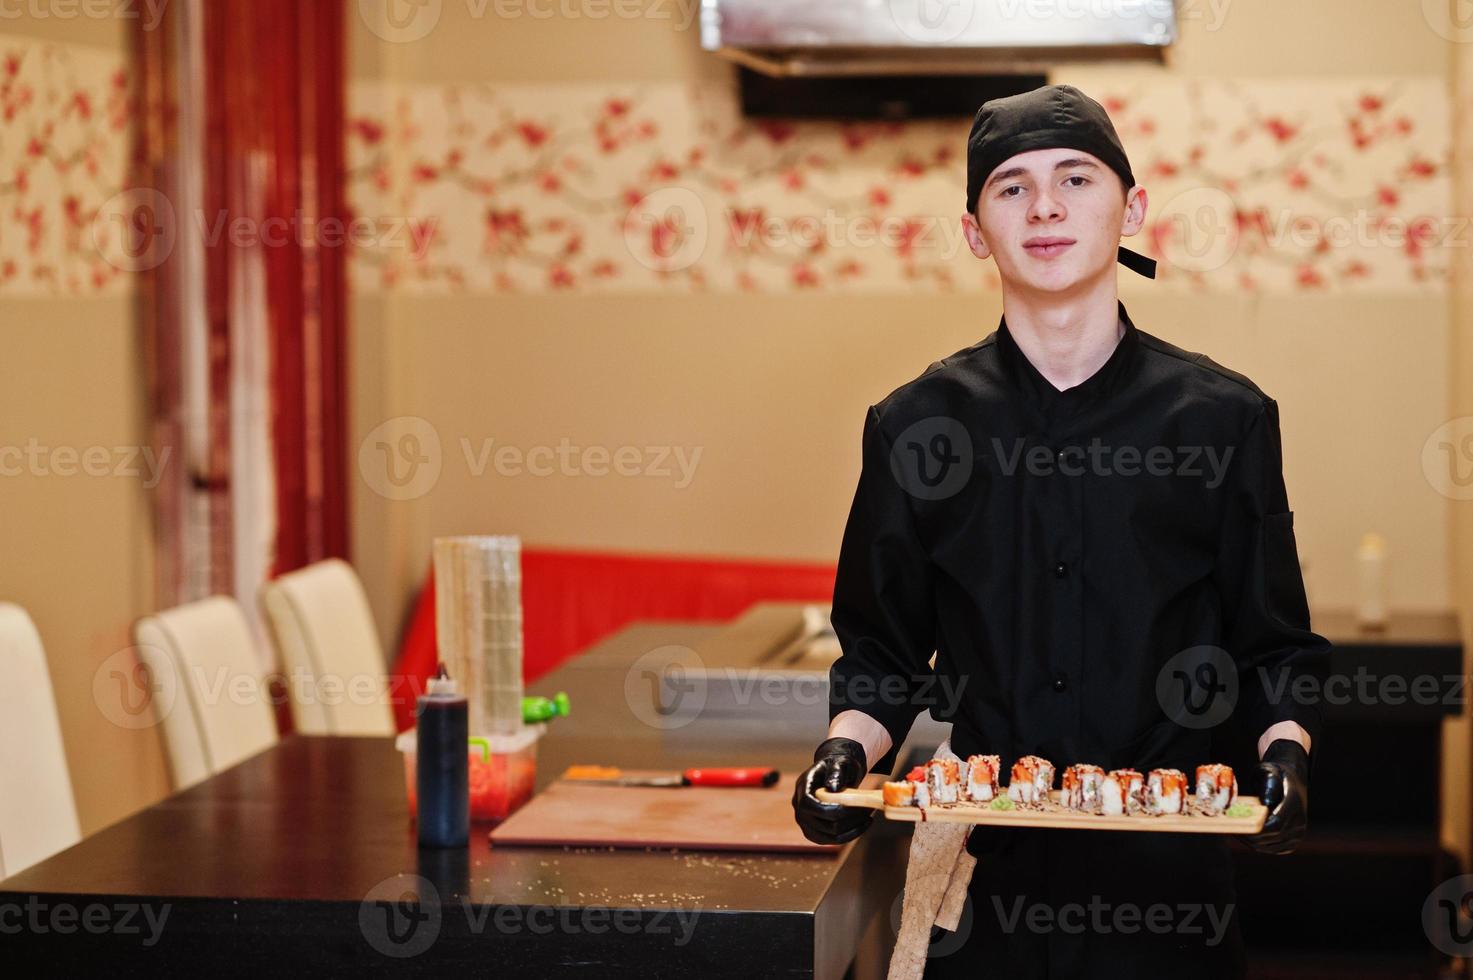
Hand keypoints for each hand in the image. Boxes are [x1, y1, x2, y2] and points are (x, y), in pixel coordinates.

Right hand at [792, 736, 874, 844]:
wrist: (837, 774)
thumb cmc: (838, 766)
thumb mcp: (839, 763)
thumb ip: (836, 773)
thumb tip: (833, 788)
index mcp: (802, 788)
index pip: (808, 805)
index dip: (829, 809)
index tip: (853, 804)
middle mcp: (799, 808)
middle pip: (820, 824)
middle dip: (848, 818)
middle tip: (869, 808)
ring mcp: (806, 823)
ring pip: (829, 836)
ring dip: (852, 828)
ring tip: (868, 816)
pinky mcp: (816, 833)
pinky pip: (833, 840)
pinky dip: (851, 834)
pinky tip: (864, 824)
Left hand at [1242, 738, 1308, 854]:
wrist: (1292, 780)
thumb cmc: (1276, 774)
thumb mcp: (1269, 771)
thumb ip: (1268, 785)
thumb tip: (1266, 805)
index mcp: (1294, 805)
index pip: (1275, 824)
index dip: (1256, 828)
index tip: (1238, 824)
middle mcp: (1300, 821)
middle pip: (1272, 837)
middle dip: (1250, 835)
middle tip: (1230, 828)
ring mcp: (1298, 833)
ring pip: (1271, 846)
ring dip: (1252, 842)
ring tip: (1236, 831)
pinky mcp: (1293, 841)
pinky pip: (1274, 849)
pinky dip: (1259, 845)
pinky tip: (1246, 835)